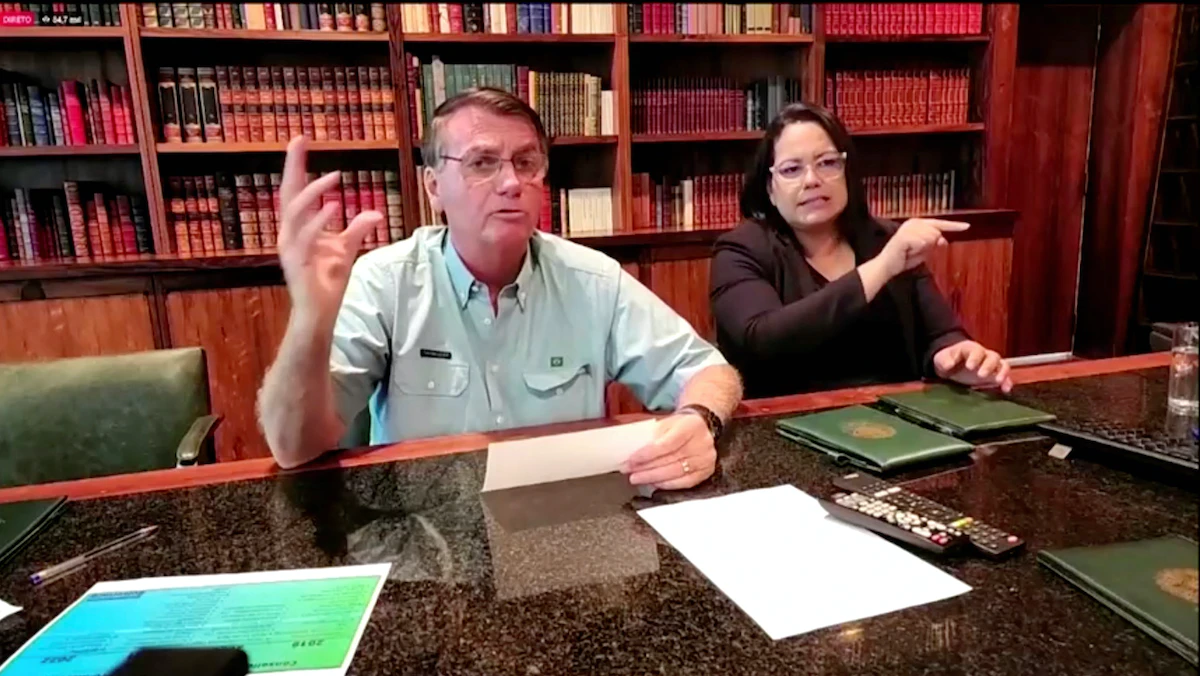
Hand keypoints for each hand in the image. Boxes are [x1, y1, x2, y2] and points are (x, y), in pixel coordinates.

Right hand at [278, 135, 383, 318]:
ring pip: (295, 211)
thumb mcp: (346, 250)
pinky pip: (307, 237)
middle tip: (299, 140)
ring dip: (314, 192)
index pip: (296, 190)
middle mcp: (289, 233)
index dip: (297, 165)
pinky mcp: (297, 262)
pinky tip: (335, 208)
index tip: (301, 140)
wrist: (318, 313)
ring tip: (335, 178)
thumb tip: (376, 213)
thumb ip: (358, 229)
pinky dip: (320, 221)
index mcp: (297, 226)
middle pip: (288, 192)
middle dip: (292, 165)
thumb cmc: (326, 282)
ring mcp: (290, 247)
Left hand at [621, 413, 716, 489]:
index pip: (666, 444)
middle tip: (629, 471)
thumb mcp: (666, 423)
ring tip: (637, 478)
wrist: (702, 427)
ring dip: (652, 478)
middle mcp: (701, 443)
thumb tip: (632, 452)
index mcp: (691, 426)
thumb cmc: (681, 425)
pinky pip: (684, 482)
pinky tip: (654, 483)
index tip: (631, 460)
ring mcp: (705, 459)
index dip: (647, 454)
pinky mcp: (706, 471)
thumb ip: (652, 436)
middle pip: (669, 460)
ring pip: (675, 473)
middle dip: (645, 468)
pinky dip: (666, 484)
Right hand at [877, 218, 969, 276]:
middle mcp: (913, 222)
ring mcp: (908, 228)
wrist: (887, 266)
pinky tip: (907, 252)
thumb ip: (934, 244)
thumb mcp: (924, 251)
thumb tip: (943, 240)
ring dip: (923, 249)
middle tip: (914, 251)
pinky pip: (923, 243)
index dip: (954, 226)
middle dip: (930, 245)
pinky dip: (917, 251)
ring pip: (931, 238)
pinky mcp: (905, 236)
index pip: (940, 223)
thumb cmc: (904, 258)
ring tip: (910, 251)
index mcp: (917, 223)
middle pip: (937, 232)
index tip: (968, 226)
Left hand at [933, 340, 1012, 392]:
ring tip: (999, 382)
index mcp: (971, 349)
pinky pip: (1005, 377)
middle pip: (992, 357)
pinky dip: (1007, 383)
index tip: (969, 367)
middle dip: (988, 366)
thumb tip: (949, 365)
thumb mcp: (941, 358)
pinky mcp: (994, 376)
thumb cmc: (947, 360)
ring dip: (1002, 373)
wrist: (952, 365)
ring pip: (1002, 365)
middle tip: (981, 375)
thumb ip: (945, 360)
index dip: (975, 358)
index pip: (976, 350)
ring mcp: (991, 365)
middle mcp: (984, 355)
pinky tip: (1005, 390)